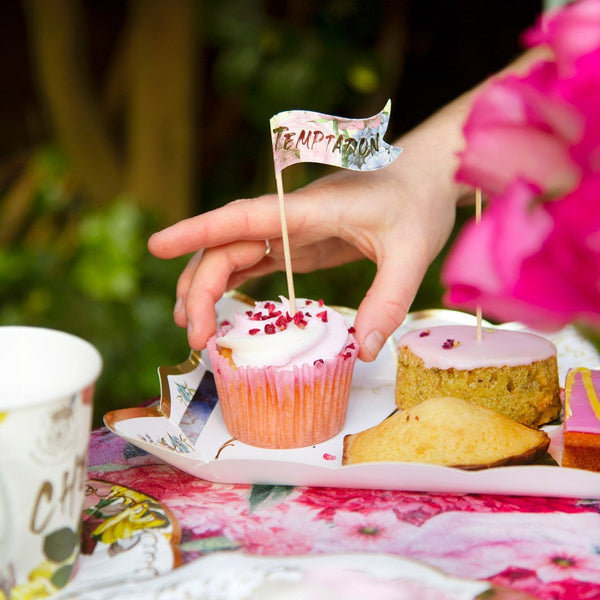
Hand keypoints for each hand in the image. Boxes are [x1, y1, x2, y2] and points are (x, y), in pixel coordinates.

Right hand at [148, 101, 467, 359]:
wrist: (425, 178)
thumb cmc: (418, 204)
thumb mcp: (412, 252)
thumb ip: (388, 300)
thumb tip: (363, 350)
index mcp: (309, 209)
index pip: (242, 218)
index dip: (198, 230)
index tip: (157, 245)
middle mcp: (290, 217)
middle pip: (227, 246)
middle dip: (200, 287)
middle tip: (193, 337)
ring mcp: (292, 230)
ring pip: (233, 254)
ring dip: (207, 287)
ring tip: (193, 329)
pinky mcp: (300, 243)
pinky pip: (255, 262)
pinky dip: (231, 284)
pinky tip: (220, 308)